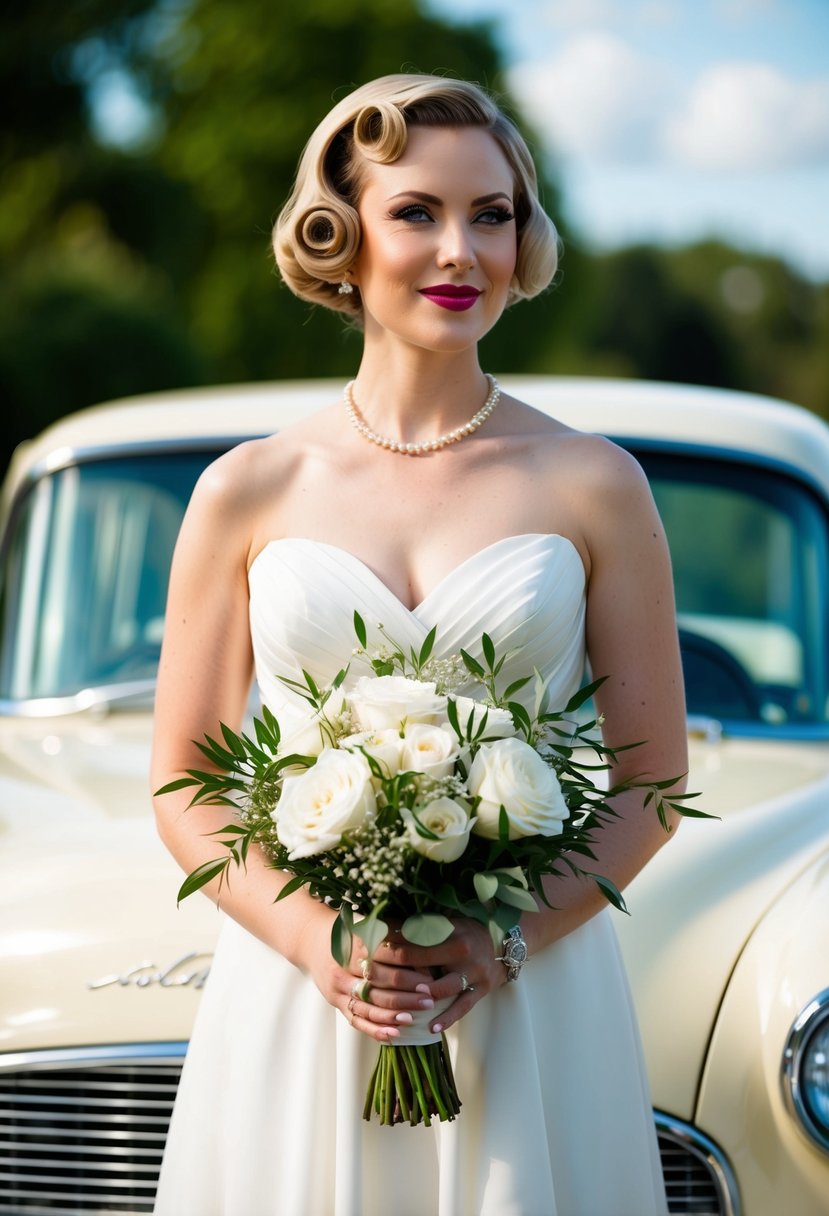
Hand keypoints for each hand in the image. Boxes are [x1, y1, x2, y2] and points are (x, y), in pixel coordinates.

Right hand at [294, 912, 437, 1042]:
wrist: (312, 940)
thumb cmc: (348, 932)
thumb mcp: (367, 925)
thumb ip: (394, 933)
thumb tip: (426, 943)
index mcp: (358, 944)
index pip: (389, 960)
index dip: (412, 970)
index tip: (431, 978)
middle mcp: (346, 967)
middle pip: (380, 985)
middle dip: (407, 994)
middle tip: (429, 1000)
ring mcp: (339, 988)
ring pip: (369, 1006)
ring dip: (393, 1014)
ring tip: (413, 1019)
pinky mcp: (336, 1002)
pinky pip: (357, 1020)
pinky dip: (375, 1029)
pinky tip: (393, 1034)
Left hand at [380, 917, 507, 1033]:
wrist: (506, 943)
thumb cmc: (470, 931)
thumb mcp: (451, 922)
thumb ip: (425, 925)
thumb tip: (388, 925)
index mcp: (452, 930)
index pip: (415, 936)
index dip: (391, 943)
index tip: (371, 948)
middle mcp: (463, 951)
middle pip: (423, 960)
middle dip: (396, 969)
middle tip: (372, 975)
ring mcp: (473, 972)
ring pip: (444, 987)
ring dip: (421, 995)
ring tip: (401, 1003)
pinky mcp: (481, 990)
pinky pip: (462, 1007)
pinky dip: (447, 1018)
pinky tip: (430, 1027)